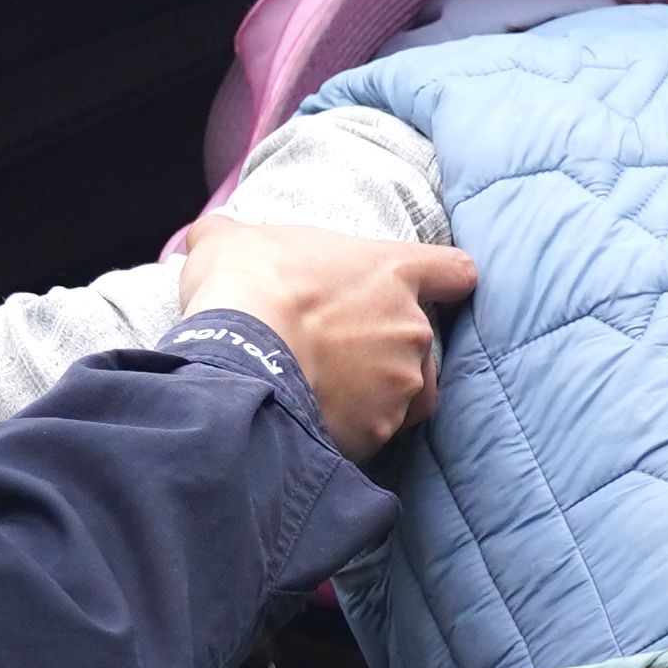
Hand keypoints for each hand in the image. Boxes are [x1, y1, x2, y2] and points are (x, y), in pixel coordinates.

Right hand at [179, 220, 480, 459]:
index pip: (454, 272)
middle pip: (421, 346)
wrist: (241, 354)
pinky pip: (373, 433)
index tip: (436, 292)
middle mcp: (411, 328)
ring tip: (325, 391)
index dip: (446, 283)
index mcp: (393, 272)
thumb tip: (213, 234)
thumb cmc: (246, 284)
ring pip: (404, 395)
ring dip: (374, 395)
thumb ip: (240, 236)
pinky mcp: (379, 430)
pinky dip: (351, 431)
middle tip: (336, 354)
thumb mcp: (237, 241)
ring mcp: (400, 383)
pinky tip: (314, 420)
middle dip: (385, 353)